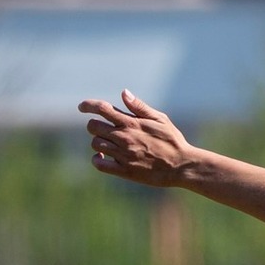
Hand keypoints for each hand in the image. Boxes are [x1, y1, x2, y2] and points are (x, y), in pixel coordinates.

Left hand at [81, 90, 197, 185]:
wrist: (182, 166)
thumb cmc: (173, 142)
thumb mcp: (161, 119)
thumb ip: (140, 107)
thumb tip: (124, 93)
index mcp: (132, 123)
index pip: (102, 108)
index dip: (88, 105)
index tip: (82, 107)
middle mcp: (124, 137)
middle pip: (93, 126)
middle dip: (95, 126)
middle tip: (104, 130)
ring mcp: (123, 154)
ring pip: (95, 144)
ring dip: (99, 142)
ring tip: (109, 144)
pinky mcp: (124, 170)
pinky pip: (99, 164)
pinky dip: (97, 159)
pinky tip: (102, 157)